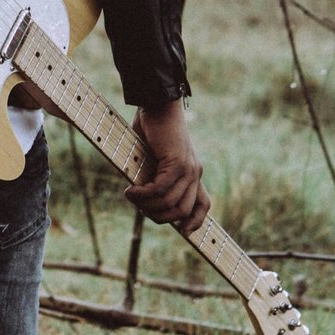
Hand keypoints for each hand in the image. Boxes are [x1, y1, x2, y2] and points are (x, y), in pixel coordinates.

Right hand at [124, 98, 209, 234]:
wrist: (157, 103)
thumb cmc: (152, 126)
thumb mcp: (154, 156)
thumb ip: (152, 174)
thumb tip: (140, 195)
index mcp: (192, 172)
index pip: (204, 203)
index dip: (196, 221)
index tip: (183, 231)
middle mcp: (195, 173)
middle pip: (182, 211)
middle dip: (159, 216)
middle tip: (139, 206)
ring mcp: (188, 169)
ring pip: (170, 203)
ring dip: (146, 206)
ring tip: (130, 196)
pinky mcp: (177, 163)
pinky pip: (160, 190)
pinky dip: (143, 195)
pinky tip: (130, 191)